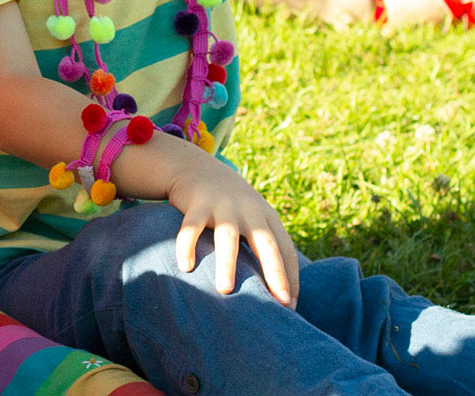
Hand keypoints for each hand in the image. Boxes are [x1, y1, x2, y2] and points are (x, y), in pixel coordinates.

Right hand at [166, 155, 300, 306]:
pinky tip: (185, 266)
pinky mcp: (196, 204)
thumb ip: (263, 248)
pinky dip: (188, 245)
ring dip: (228, 264)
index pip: (286, 249)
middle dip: (274, 272)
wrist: (196, 168)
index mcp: (267, 217)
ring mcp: (222, 206)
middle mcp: (249, 210)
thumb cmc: (229, 207)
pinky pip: (191, 227)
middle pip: (265, 243)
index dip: (289, 277)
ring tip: (225, 290)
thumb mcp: (252, 219)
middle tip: (278, 302)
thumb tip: (275, 292)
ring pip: (228, 236)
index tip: (289, 306)